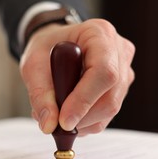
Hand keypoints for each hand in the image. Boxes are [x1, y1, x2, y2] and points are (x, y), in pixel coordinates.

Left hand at [20, 19, 134, 135]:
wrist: (55, 47)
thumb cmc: (46, 48)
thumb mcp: (33, 65)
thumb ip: (40, 94)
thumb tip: (49, 125)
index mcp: (99, 34)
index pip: (103, 71)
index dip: (84, 100)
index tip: (64, 121)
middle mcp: (119, 51)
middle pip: (111, 96)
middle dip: (81, 117)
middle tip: (55, 124)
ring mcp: (124, 71)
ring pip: (110, 109)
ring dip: (82, 122)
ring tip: (56, 114)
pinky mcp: (121, 89)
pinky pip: (107, 115)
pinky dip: (85, 122)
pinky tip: (69, 114)